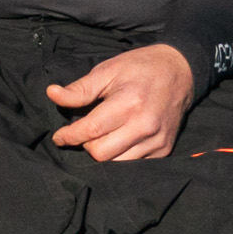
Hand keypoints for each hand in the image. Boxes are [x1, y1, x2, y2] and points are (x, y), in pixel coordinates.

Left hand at [46, 42, 193, 161]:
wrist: (180, 71)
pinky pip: (135, 165)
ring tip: (100, 136)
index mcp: (129, 103)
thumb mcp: (107, 70)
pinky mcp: (165, 150)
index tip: (58, 136)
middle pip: (101, 153)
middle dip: (85, 145)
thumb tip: (52, 94)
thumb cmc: (139, 68)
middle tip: (83, 132)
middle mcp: (145, 126)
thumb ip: (80, 89)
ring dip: (102, 153)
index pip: (91, 130)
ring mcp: (157, 141)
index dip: (69, 136)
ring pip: (117, 163)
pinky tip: (117, 142)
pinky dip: (120, 157)